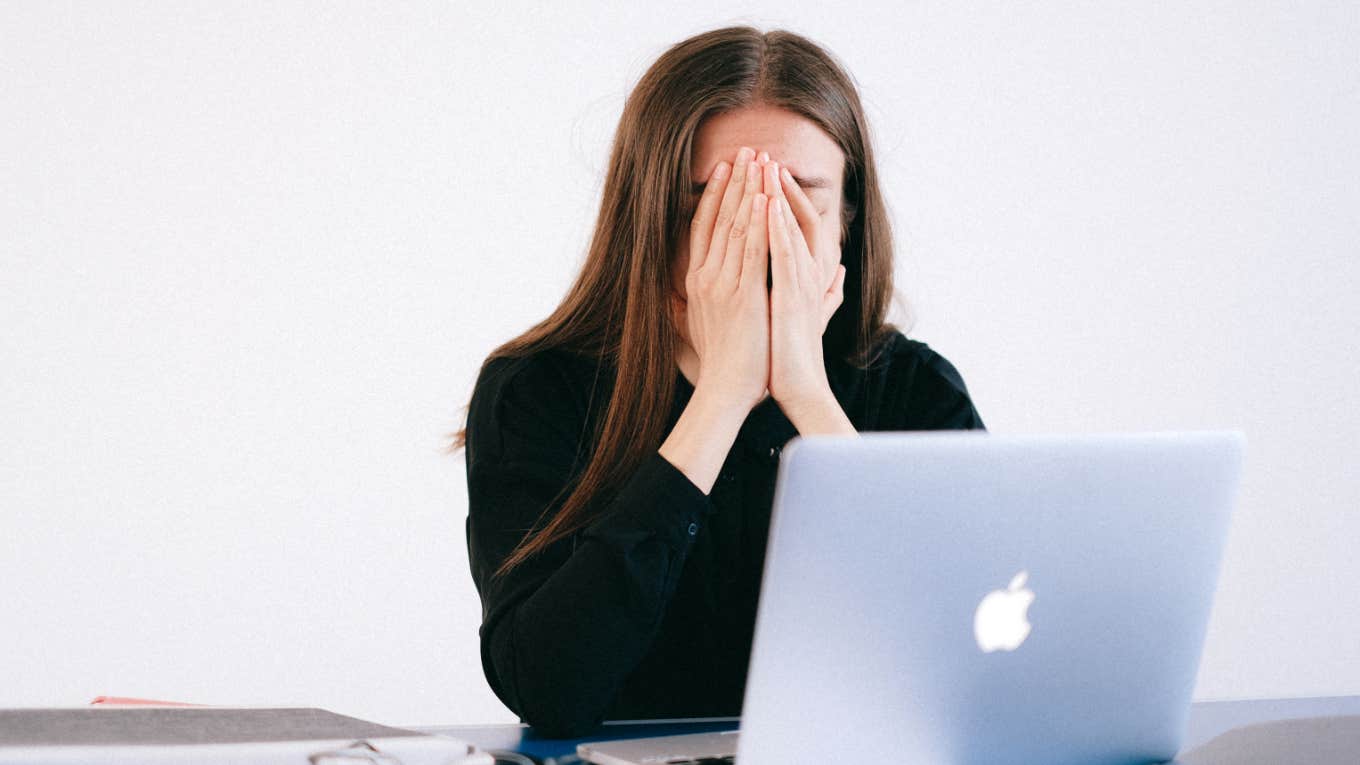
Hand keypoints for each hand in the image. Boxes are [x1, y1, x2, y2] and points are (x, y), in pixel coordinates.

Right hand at [678, 145, 771, 413]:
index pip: (705, 227)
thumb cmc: (721, 363)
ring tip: (760, 161)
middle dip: (735, 182)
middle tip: (747, 150)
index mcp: (698, 281)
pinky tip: (767, 198)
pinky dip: (759, 222)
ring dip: (749, 191)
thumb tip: (687, 292)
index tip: (727, 168)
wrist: (726, 390)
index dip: (715, 195)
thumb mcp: (703, 325)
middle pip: (719, 218)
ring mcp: (723, 284)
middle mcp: (705, 277)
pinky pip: (752, 250)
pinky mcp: (743, 295)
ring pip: (736, 227)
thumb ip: (698, 302)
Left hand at [763, 158, 846, 410]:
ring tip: (765, 166)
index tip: (766, 173)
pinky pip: (783, 255)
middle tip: (763, 155)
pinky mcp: (792, 297)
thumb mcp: (808, 314)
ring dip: (778, 196)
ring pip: (790, 229)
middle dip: (778, 186)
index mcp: (808, 276)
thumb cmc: (795, 355)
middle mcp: (809, 274)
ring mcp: (802, 284)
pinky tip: (765, 205)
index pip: (797, 225)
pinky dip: (776, 228)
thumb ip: (826, 292)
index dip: (784, 198)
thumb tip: (841, 274)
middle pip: (795, 218)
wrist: (799, 388)